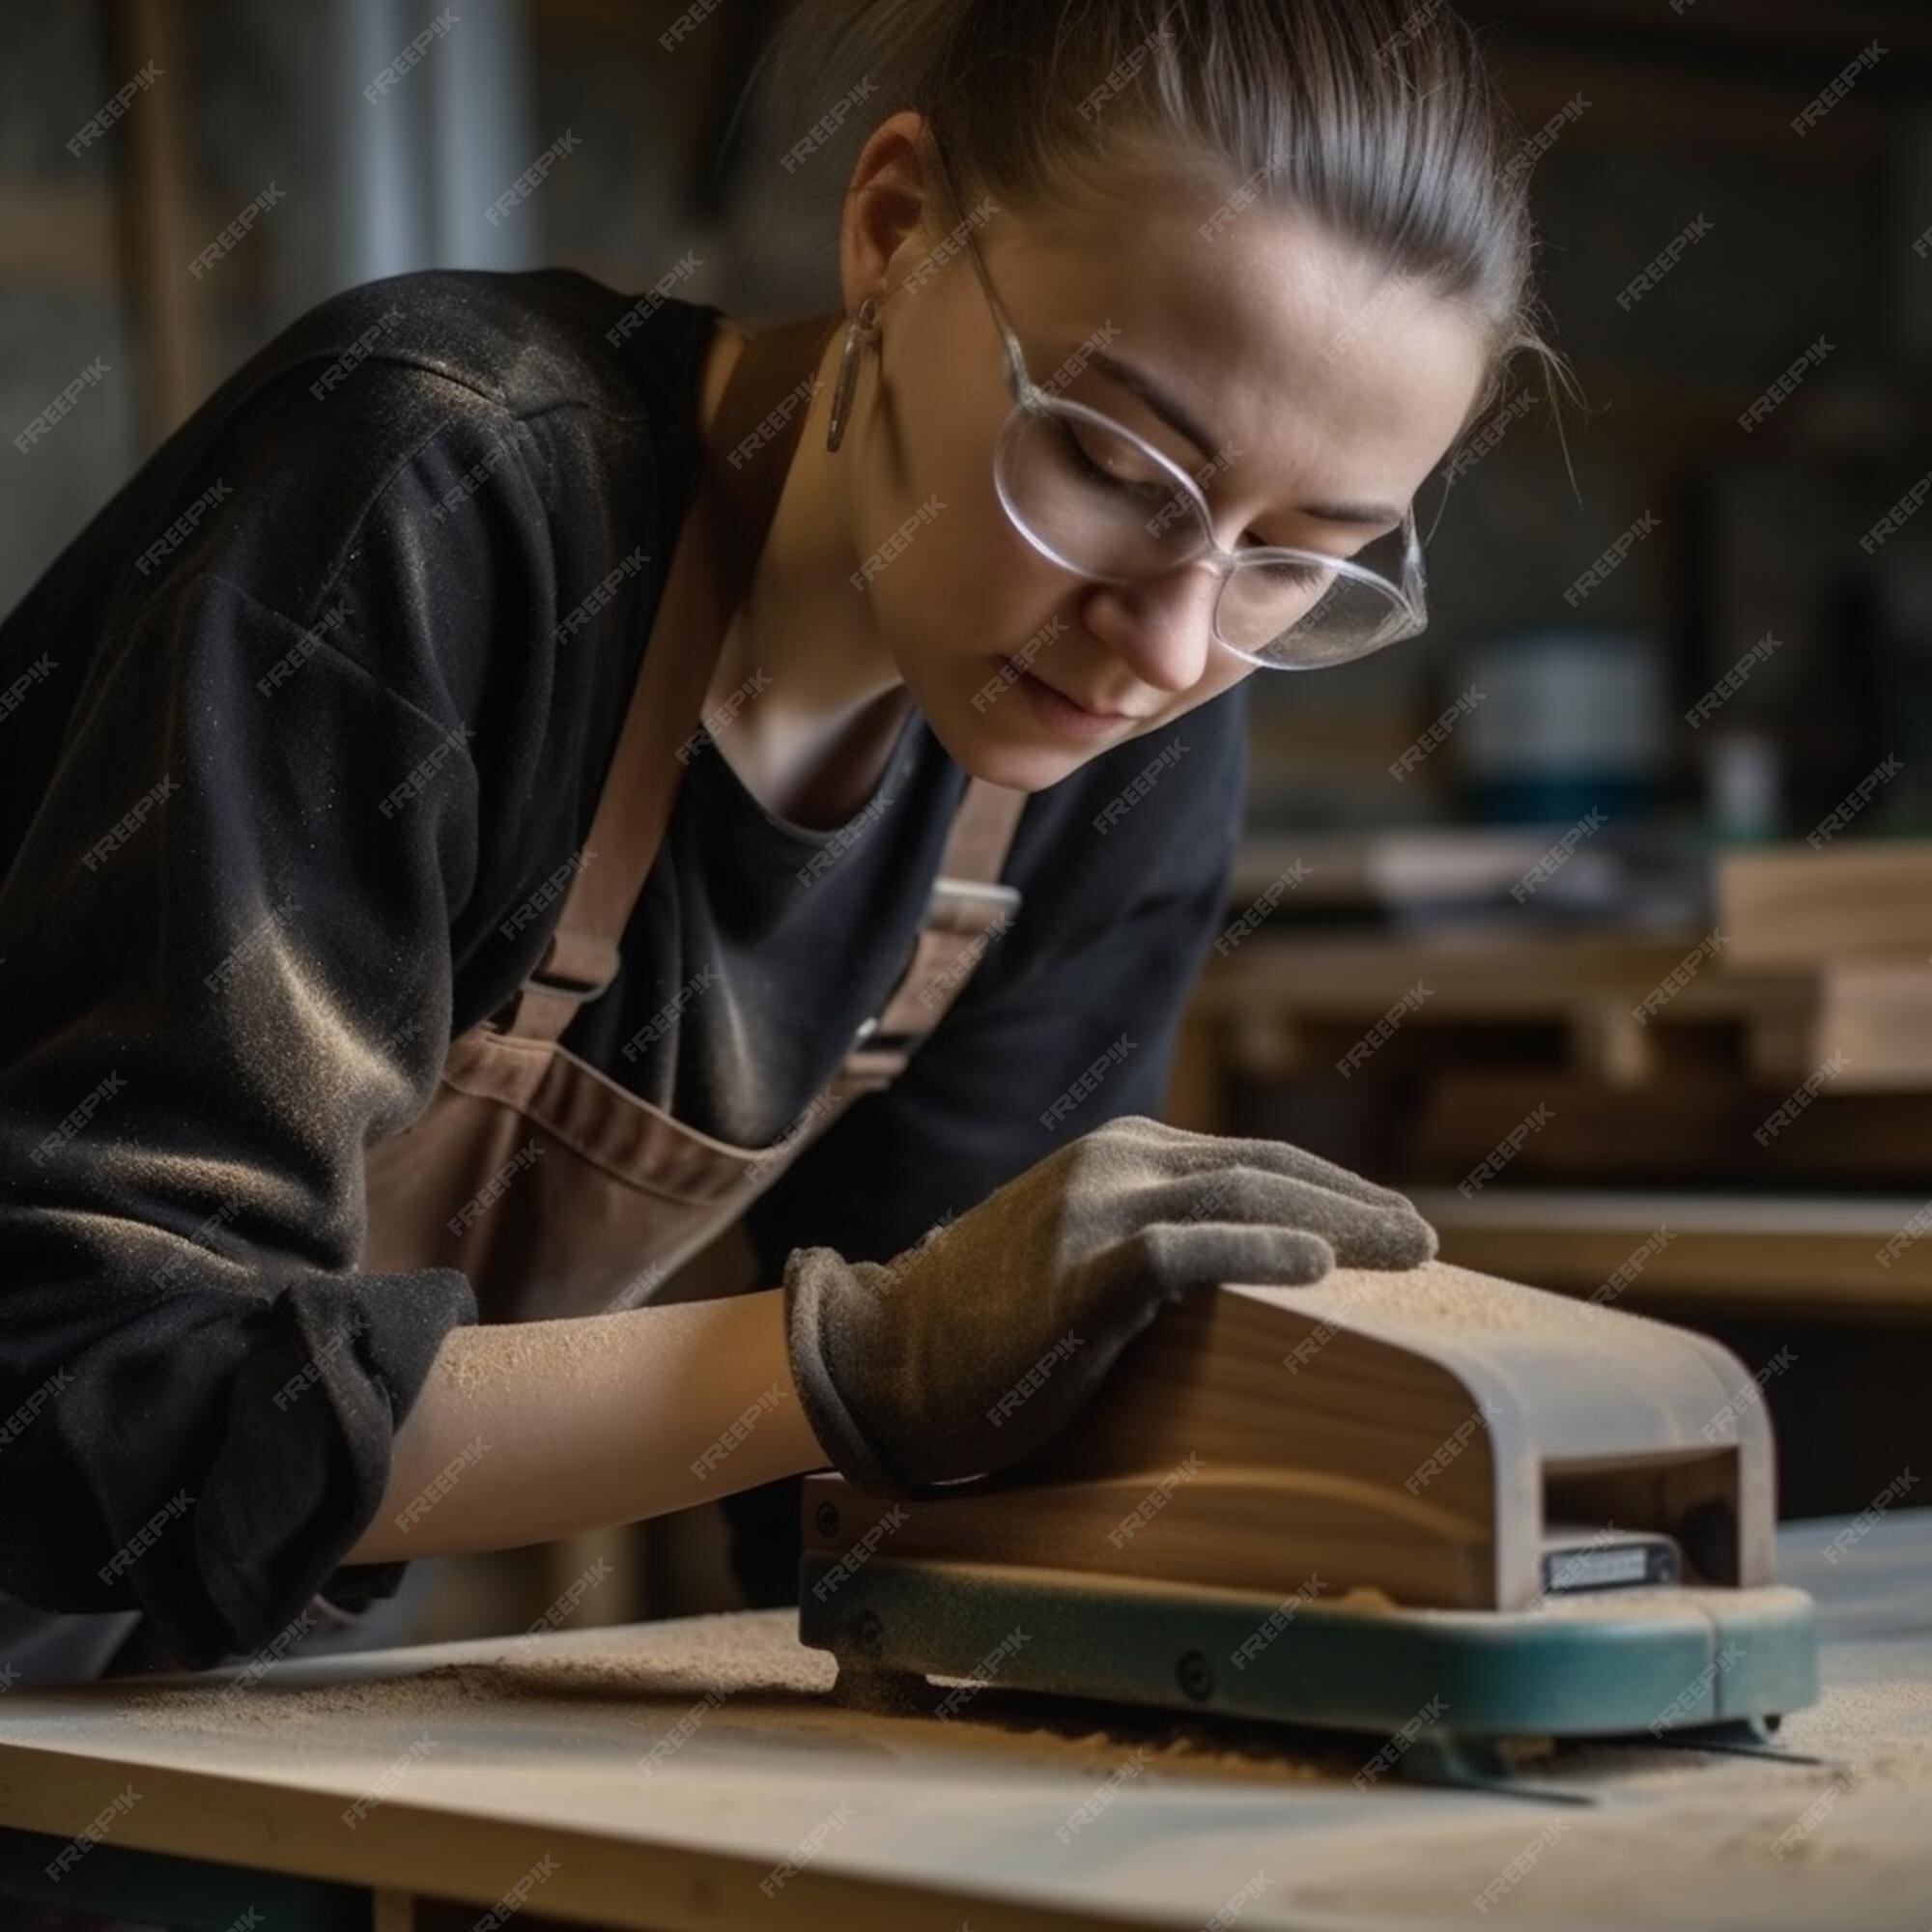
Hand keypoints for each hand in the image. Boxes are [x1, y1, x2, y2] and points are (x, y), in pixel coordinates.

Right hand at [781, 1113, 1435, 1495]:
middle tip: (1425, 1239)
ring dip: (1335, 1220)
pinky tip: (1314, 1264)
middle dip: (1353, 1201)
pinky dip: (1254, 1249)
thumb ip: (1153, 1244)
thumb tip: (1255, 1275)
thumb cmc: (986, 1329)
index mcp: (1117, 1158)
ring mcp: (1090, 1213)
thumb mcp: (1080, 1259)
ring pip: (1235, 1194)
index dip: (1331, 1188)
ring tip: (1407, 1250)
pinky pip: (1180, 1251)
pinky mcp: (1075, 1274)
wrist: (880, 1359)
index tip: (1394, 1224)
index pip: (1250, 1159)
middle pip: (1260, 1167)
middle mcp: (1111, 1166)